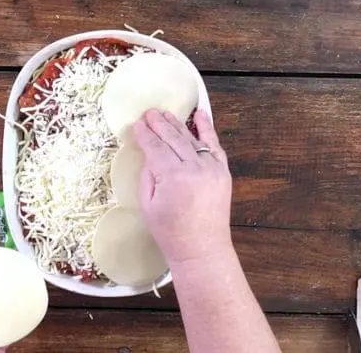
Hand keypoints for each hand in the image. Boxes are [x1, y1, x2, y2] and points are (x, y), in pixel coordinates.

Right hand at [133, 109, 232, 263]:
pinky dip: (207, 129)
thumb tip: (150, 153)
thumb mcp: (147, 204)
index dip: (145, 135)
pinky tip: (200, 114)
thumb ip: (148, 174)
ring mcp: (212, 169)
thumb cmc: (169, 231)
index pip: (156, 148)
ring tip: (165, 114)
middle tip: (149, 112)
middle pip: (174, 138)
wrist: (201, 248)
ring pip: (192, 139)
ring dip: (177, 125)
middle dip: (159, 124)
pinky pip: (214, 145)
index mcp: (174, 177)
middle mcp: (195, 168)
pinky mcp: (223, 172)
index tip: (137, 124)